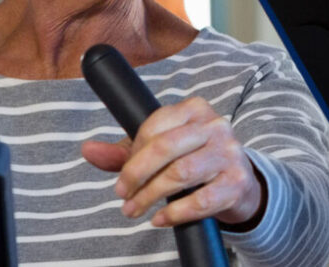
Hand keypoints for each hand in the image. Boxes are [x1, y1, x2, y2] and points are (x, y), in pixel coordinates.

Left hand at [81, 97, 265, 228]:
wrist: (239, 184)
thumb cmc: (196, 160)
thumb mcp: (163, 150)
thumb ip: (125, 151)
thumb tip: (88, 150)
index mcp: (194, 109)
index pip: (154, 127)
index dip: (132, 155)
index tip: (123, 174)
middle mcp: (215, 126)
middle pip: (165, 148)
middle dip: (135, 175)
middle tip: (121, 194)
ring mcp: (229, 153)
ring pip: (180, 174)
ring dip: (150, 196)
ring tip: (135, 209)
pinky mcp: (237, 182)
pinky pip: (200, 200)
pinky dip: (174, 213)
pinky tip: (160, 218)